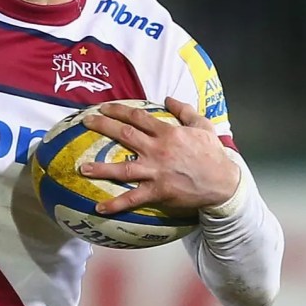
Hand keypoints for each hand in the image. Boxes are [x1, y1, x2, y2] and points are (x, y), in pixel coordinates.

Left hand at [78, 97, 239, 214]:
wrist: (223, 183)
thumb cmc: (212, 154)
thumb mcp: (203, 126)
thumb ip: (184, 110)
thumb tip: (167, 98)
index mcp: (167, 133)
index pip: (137, 117)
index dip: (118, 111)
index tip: (103, 108)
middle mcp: (158, 150)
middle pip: (125, 136)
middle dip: (103, 127)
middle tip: (85, 121)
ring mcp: (156, 172)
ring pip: (123, 169)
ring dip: (101, 168)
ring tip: (82, 167)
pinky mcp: (157, 192)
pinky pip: (133, 198)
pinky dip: (116, 204)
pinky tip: (99, 208)